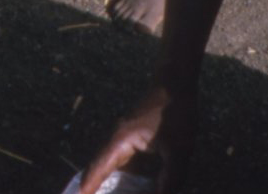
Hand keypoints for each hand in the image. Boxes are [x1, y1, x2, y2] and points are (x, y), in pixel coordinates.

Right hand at [80, 85, 195, 193]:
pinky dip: (118, 174)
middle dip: (91, 184)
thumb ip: (170, 178)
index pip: (99, 167)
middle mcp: (117, 139)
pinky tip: (125, 185)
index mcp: (121, 141)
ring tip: (96, 193)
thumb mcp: (177, 149)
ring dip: (103, 180)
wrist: (175, 84)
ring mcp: (124, 138)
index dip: (89, 184)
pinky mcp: (133, 138)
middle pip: (98, 166)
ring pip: (109, 163)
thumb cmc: (175, 113)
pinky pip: (120, 160)